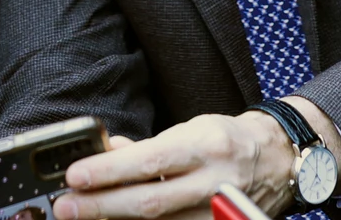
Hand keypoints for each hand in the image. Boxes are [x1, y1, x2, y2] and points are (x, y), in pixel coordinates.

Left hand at [54, 112, 294, 219]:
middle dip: (102, 205)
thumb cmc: (223, 141)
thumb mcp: (188, 129)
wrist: (274, 163)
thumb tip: (105, 152)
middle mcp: (214, 182)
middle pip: (150, 202)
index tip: (75, 175)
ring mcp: (217, 213)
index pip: (150, 161)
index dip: (110, 171)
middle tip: (66, 206)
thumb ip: (146, 146)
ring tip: (83, 215)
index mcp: (206, 146)